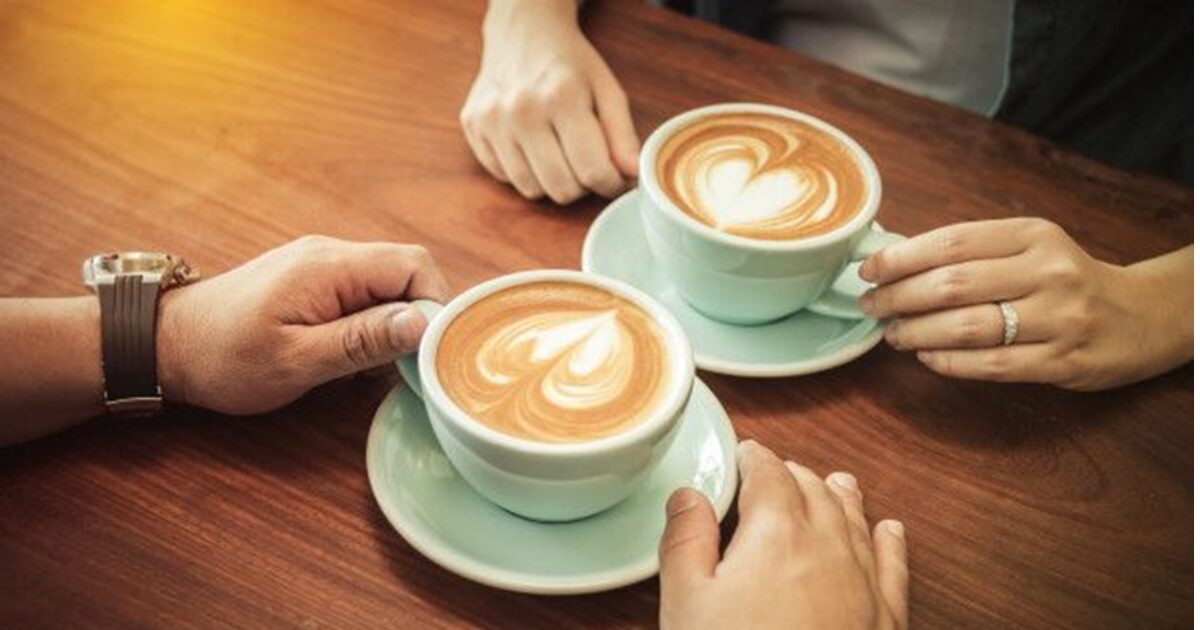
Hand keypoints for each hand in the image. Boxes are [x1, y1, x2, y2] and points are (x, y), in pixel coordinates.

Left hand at [157, 236, 449, 413]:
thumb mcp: (297, 361)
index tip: (424, 353)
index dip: (433, 307)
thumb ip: (362, 340)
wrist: (164, 344)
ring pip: (385, 287)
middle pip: (405, 273)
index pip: (414, 266)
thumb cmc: (224, 358)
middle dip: (413, 320)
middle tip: (396, 367)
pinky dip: (366, 327)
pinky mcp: (312, 281)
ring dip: (388, 328)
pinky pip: (361, 295)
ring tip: (359, 368)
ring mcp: (320, 264)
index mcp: (329, 266)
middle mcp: (330, 254)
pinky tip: (342, 358)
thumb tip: (421, 323)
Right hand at [459, 0, 638, 203]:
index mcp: (561, 97)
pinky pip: (504, 177)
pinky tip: (532, 146)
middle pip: (561, 188)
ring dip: (552, 181)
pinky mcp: (473, 128)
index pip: (592, 171)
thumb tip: (632, 173)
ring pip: (531, 189)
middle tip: (586, 165)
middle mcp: (521, 110)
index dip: (610, 184)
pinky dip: (524, 172)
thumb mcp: (606, 88)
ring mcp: (491, 121)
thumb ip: (622, 134)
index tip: (614, 178)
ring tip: (559, 153)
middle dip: (582, 186)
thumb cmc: (569, 63)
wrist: (522, 32)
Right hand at [659, 441, 907, 629]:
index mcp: (777, 532)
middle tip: (772, 474)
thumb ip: (686, 540)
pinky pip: (893, 566)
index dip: (752, 458)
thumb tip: (688, 495)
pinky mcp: (886, 620)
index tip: (742, 456)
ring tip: (834, 480)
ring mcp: (863, 583)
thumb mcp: (687, 602)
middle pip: (813, 489)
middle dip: (791, 475)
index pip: (767, 472)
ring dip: (839, 496)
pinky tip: (891, 531)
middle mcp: (828, 546)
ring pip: (855, 520)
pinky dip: (890, 542)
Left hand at [859, 219, 1192, 390]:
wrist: (1139, 316)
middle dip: (898, 297)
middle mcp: (1048, 273)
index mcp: (1032, 236)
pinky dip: (947, 362)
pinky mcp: (1061, 361)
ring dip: (917, 333)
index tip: (869, 270)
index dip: (901, 258)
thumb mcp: (1030, 248)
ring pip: (967, 327)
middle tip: (871, 306)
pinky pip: (990, 365)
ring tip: (892, 334)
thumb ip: (974, 252)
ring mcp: (1058, 319)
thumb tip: (895, 262)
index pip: (952, 242)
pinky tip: (926, 357)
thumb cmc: (1066, 280)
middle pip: (952, 284)